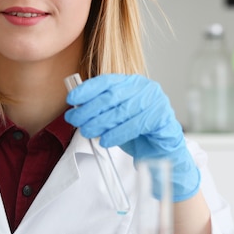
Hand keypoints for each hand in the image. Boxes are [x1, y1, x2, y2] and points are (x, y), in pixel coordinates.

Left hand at [64, 74, 200, 201]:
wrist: (162, 152)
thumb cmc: (136, 133)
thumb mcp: (115, 117)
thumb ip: (101, 110)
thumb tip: (76, 110)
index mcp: (131, 82)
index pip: (107, 80)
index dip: (87, 89)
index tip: (71, 99)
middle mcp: (144, 87)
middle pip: (112, 96)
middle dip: (90, 109)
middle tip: (74, 120)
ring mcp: (156, 100)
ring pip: (122, 111)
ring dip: (100, 123)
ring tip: (87, 132)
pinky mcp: (162, 116)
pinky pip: (135, 125)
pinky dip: (117, 134)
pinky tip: (105, 141)